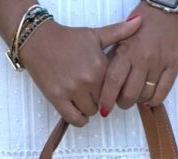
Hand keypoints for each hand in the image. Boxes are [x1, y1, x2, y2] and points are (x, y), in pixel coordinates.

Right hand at [20, 16, 142, 126]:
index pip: (116, 89)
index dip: (113, 89)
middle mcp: (88, 80)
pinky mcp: (57, 98)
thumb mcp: (95, 34)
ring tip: (85, 99)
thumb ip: (118, 32)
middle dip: (101, 99)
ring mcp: (72, 90)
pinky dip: (79, 119)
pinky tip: (78, 111)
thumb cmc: (67, 38)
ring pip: (91, 112)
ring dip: (89, 108)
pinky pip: (75, 119)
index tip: (108, 87)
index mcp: (99, 66)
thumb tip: (140, 21)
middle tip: (94, 92)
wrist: (38, 39)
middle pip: (104, 102)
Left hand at [99, 3, 177, 113]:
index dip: (107, 99)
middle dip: (123, 103)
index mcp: (127, 50)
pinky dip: (154, 100)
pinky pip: (162, 93)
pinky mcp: (173, 65)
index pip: (113, 82)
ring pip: (146, 95)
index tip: (104, 108)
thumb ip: (114, 59)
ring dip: (138, 101)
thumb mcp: (121, 37)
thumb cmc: (142, 22)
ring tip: (135, 96)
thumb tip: (104, 83)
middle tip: (122, 101)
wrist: (165, 9)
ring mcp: (159, 63)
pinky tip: (149, 99)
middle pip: (130, 94)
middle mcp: (143, 58)